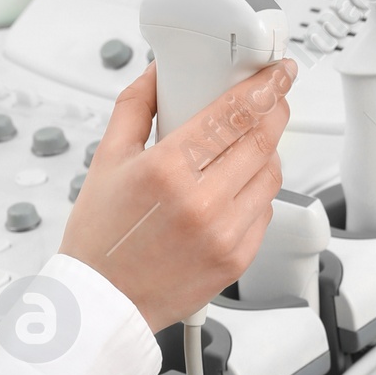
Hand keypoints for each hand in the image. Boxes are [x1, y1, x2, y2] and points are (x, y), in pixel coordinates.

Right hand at [59, 59, 294, 333]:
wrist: (104, 301)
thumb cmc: (100, 238)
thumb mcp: (106, 160)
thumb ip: (135, 107)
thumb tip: (159, 73)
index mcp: (166, 171)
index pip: (233, 113)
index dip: (264, 86)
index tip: (274, 73)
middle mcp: (201, 202)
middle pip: (262, 138)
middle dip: (273, 110)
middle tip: (270, 97)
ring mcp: (224, 233)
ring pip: (271, 174)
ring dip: (266, 150)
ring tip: (245, 144)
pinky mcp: (238, 258)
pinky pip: (266, 211)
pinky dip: (257, 190)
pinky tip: (234, 186)